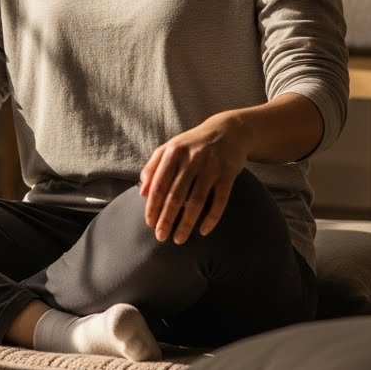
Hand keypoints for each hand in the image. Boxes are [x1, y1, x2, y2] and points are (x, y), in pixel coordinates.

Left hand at [139, 113, 249, 243]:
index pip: (160, 184)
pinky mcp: (228, 173)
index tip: (149, 223)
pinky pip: (219, 200)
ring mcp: (211, 166)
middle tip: (161, 237)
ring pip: (196, 201)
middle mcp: (192, 159)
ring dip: (187, 223)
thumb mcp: (170, 148)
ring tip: (179, 239)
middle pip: (176, 195)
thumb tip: (142, 194)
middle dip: (167, 219)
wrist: (228, 131)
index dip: (153, 206)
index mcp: (174, 152)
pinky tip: (204, 231)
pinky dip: (212, 217)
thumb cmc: (193, 144)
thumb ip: (153, 168)